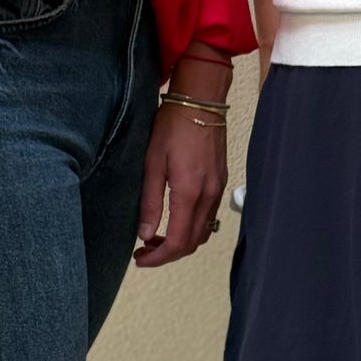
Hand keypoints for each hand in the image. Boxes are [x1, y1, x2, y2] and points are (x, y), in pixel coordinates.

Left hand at [134, 105, 227, 267]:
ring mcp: (218, 190)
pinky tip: (175, 220)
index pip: (177, 242)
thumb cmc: (172, 127)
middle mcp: (208, 196)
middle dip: (167, 254)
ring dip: (180, 242)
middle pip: (192, 243)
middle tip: (143, 251)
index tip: (139, 259)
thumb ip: (150, 202)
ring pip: (202, 233)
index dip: (158, 258)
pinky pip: (208, 218)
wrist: (200, 101)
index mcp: (189, 193)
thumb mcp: (152, 163)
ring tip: (156, 237)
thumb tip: (145, 235)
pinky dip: (191, 228)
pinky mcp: (220, 183)